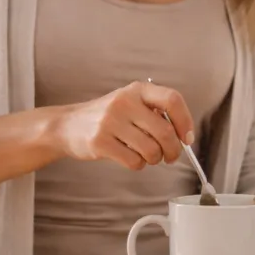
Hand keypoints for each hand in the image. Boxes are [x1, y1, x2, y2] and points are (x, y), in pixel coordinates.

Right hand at [53, 81, 194, 170]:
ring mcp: (110, 122)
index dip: (185, 121)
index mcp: (137, 90)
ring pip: (151, 150)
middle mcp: (124, 102)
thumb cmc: (108, 116)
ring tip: (148, 156)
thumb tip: (184, 136)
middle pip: (165, 131)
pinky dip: (138, 165)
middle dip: (173, 150)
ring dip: (155, 159)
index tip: (187, 138)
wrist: (67, 125)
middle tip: (171, 156)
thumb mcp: (131, 102)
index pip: (172, 100)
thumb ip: (156, 112)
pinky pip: (134, 161)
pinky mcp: (99, 142)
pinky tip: (131, 158)